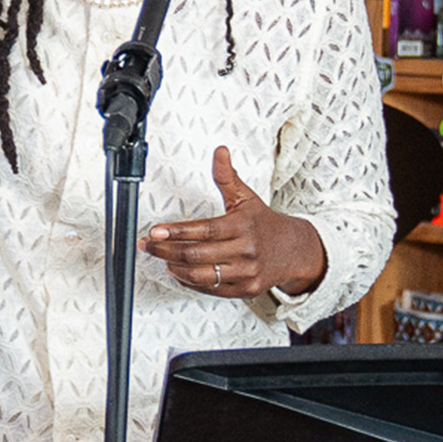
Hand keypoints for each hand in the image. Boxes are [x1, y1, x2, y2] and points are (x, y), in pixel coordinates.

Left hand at [141, 146, 325, 297]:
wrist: (294, 250)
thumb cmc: (263, 223)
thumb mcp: (245, 197)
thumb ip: (226, 176)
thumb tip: (220, 151)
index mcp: (242, 226)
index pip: (203, 230)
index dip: (176, 232)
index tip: (155, 232)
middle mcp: (245, 251)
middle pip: (196, 255)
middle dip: (165, 251)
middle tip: (148, 245)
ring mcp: (246, 272)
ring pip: (201, 276)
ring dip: (175, 268)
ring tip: (163, 258)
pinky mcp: (246, 289)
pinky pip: (212, 290)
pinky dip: (190, 282)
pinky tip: (180, 272)